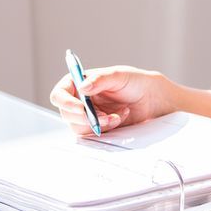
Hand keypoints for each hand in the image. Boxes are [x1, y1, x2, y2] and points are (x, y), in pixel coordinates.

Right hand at [48, 65, 176, 135]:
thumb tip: (82, 87)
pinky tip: (119, 119)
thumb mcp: (118, 75)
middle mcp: (79, 100)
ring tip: (117, 116)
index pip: (60, 94)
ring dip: (97, 124)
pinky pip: (93, 134)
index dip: (66, 102)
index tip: (81, 108)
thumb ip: (100, 79)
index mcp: (79, 83)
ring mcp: (87, 115)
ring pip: (79, 127)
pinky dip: (106, 129)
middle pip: (67, 114)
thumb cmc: (134, 82)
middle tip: (104, 117)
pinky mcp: (96, 128)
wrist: (151, 100)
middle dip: (86, 118)